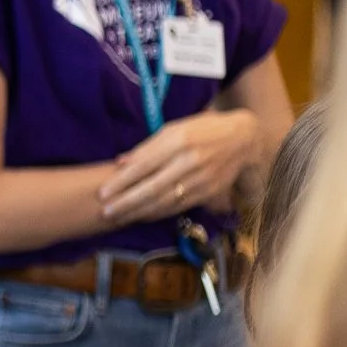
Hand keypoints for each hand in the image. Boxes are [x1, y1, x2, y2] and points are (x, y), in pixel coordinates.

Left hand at [99, 108, 260, 222]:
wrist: (243, 139)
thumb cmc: (202, 130)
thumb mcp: (174, 129)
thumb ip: (147, 147)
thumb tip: (120, 162)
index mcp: (179, 140)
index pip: (143, 165)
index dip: (121, 181)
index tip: (103, 192)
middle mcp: (190, 161)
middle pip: (152, 187)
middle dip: (126, 202)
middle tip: (105, 212)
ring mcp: (202, 179)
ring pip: (165, 201)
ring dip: (139, 212)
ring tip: (118, 217)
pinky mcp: (210, 192)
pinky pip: (179, 206)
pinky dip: (158, 213)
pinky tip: (142, 216)